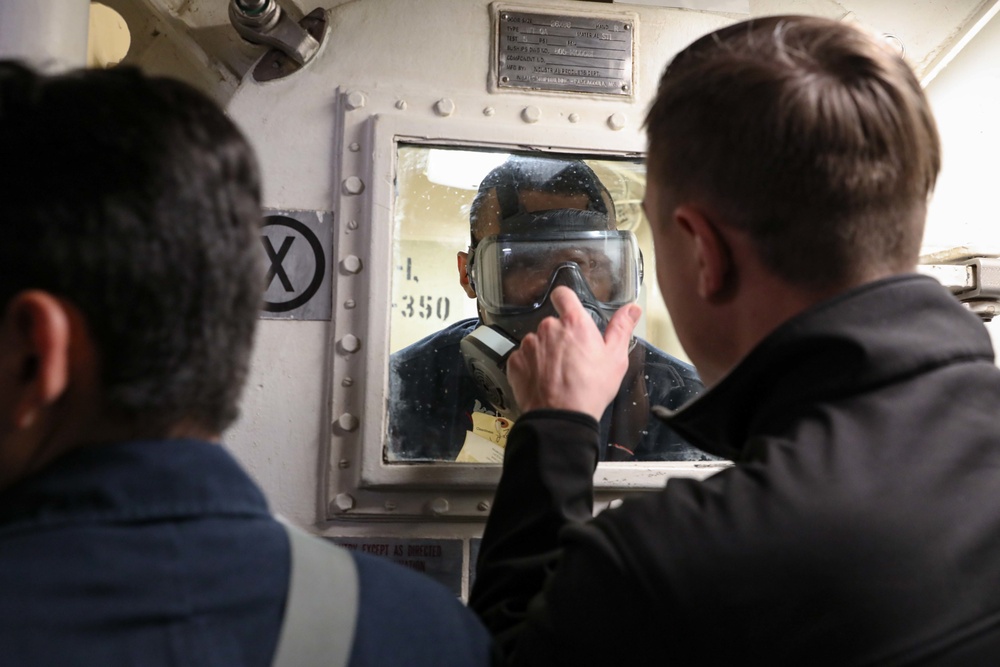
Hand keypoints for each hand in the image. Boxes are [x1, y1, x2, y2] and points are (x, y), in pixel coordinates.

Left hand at [507, 286, 641, 421]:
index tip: (569, 309)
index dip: (566, 300)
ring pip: (537, 342)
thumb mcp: (615, 358)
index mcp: (573, 323)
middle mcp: (548, 328)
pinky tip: (544, 381)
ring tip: (558, 374)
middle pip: (553, 324)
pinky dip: (531, 367)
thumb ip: (621, 328)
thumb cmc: (591, 389)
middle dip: (561, 337)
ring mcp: (529, 345)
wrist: (561, 417)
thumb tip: (632, 309)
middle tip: (573, 359)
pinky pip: (524, 358)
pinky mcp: (515, 362)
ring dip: (545, 353)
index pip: (563, 295)